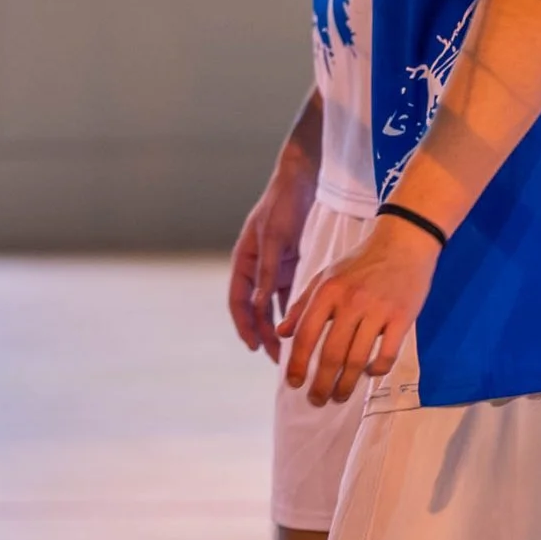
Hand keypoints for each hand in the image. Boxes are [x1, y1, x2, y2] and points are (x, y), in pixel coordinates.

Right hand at [228, 153, 317, 358]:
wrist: (301, 180)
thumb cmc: (283, 205)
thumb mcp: (275, 239)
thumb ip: (268, 272)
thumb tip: (261, 307)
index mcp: (244, 261)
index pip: (238, 301)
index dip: (243, 325)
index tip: (254, 346)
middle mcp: (255, 268)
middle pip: (254, 309)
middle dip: (263, 334)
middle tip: (278, 359)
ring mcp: (272, 268)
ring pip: (270, 306)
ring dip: (277, 328)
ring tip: (289, 351)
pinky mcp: (290, 265)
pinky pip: (288, 296)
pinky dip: (292, 312)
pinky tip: (302, 330)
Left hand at [281, 212, 437, 406]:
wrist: (404, 240)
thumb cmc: (361, 261)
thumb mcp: (326, 276)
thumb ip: (303, 304)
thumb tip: (282, 332)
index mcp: (328, 291)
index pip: (306, 335)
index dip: (298, 364)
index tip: (294, 384)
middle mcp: (350, 301)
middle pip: (331, 355)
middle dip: (321, 384)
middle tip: (316, 401)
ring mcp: (378, 310)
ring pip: (358, 360)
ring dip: (346, 385)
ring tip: (339, 396)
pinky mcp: (402, 317)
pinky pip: (387, 354)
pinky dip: (376, 370)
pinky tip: (369, 374)